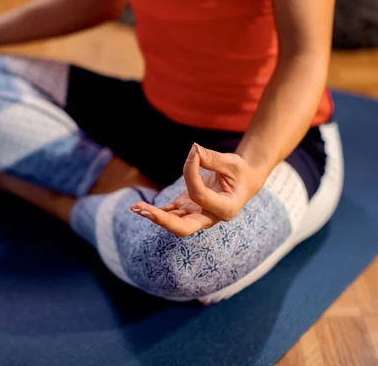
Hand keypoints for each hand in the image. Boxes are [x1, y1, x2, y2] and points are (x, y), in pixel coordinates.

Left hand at [130, 144, 267, 236]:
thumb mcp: (232, 162)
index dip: (191, 173)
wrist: (243, 182)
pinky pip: (169, 214)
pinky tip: (137, 208)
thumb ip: (212, 158)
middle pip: (183, 228)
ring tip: (135, 208)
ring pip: (173, 223)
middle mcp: (209, 217)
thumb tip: (194, 150)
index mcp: (225, 209)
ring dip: (154, 216)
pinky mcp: (187, 209)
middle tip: (145, 211)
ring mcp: (196, 215)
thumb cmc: (239, 172)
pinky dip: (154, 211)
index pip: (199, 195)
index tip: (194, 153)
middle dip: (163, 220)